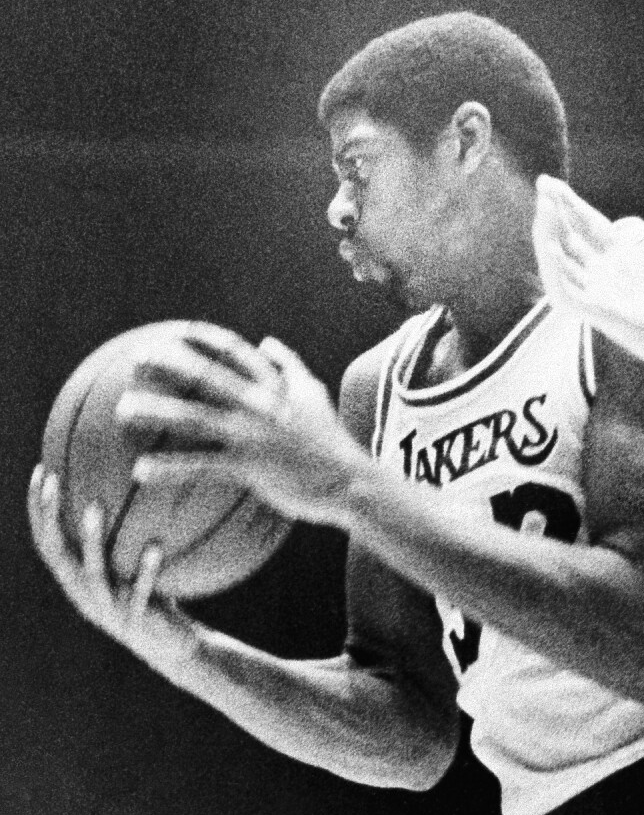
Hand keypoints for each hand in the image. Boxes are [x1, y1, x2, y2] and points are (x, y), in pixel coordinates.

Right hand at [27, 465, 199, 673]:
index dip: (38, 508)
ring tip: (95, 505)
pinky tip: (156, 545)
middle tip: (54, 479)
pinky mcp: (135, 622)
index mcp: (77, 579)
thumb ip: (125, 537)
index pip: (47, 540)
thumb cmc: (153, 598)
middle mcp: (83, 593)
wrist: (171, 647)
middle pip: (56, 552)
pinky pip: (140, 593)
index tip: (42, 470)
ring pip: (92, 573)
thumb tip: (135, 488)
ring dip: (91, 539)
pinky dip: (147, 570)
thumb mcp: (131, 566)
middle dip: (50, 515)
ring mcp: (107, 609)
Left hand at [116, 325, 361, 524]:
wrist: (350, 481)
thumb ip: (289, 365)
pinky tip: (141, 470)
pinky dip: (169, 468)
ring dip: (155, 412)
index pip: (233, 352)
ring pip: (194, 419)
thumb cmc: (330, 440)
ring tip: (123, 411)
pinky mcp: (249, 468)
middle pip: (204, 378)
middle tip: (135, 360)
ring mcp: (251, 437)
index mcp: (272, 387)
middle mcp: (257, 406)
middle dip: (167, 365)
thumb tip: (266, 341)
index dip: (202, 339)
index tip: (175, 333)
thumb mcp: (314, 395)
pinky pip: (200, 466)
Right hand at [534, 177, 643, 394]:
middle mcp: (610, 276)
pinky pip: (568, 294)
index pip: (588, 226)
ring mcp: (605, 296)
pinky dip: (556, 273)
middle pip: (569, 239)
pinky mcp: (605, 315)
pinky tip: (553, 249)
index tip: (552, 183)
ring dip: (548, 238)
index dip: (569, 205)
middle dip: (553, 213)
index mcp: (629, 258)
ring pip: (561, 265)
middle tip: (543, 184)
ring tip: (545, 209)